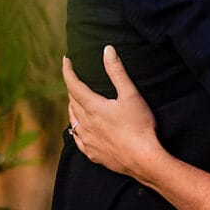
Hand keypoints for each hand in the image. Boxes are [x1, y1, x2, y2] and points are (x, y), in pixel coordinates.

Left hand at [62, 46, 162, 181]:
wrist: (144, 160)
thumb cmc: (139, 126)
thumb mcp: (131, 94)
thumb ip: (117, 71)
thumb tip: (107, 50)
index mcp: (93, 107)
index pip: (73, 84)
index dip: (67, 71)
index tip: (66, 60)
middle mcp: (85, 124)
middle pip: (72, 101)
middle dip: (72, 87)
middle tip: (75, 78)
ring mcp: (88, 140)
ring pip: (73, 120)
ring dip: (73, 107)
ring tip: (76, 100)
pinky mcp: (93, 154)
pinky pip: (78, 139)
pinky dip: (76, 129)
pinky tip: (80, 129)